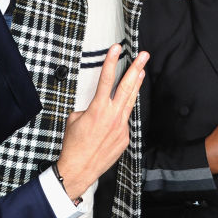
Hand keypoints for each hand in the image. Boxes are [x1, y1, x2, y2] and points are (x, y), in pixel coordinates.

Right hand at [57, 45, 147, 198]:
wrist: (80, 169)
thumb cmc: (74, 145)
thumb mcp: (74, 119)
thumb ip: (88, 108)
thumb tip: (96, 106)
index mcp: (98, 109)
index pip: (106, 79)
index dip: (112, 62)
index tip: (117, 49)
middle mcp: (113, 116)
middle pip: (127, 87)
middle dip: (136, 68)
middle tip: (144, 56)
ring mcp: (121, 127)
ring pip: (131, 101)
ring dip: (136, 85)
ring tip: (141, 71)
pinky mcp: (125, 137)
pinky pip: (125, 121)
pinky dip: (122, 115)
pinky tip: (118, 113)